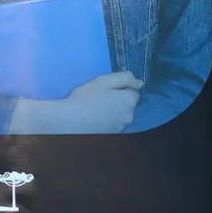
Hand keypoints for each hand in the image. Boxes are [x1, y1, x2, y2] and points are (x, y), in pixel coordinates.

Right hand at [17, 71, 141, 132]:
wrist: (71, 120)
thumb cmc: (86, 97)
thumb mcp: (104, 80)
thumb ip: (125, 78)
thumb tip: (140, 83)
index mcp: (129, 100)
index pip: (133, 92)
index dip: (121, 88)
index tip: (107, 89)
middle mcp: (130, 115)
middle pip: (129, 104)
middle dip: (119, 100)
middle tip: (101, 97)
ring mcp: (122, 127)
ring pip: (122, 114)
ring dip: (115, 110)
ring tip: (98, 108)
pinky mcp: (113, 134)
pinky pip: (115, 123)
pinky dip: (109, 120)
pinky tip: (97, 118)